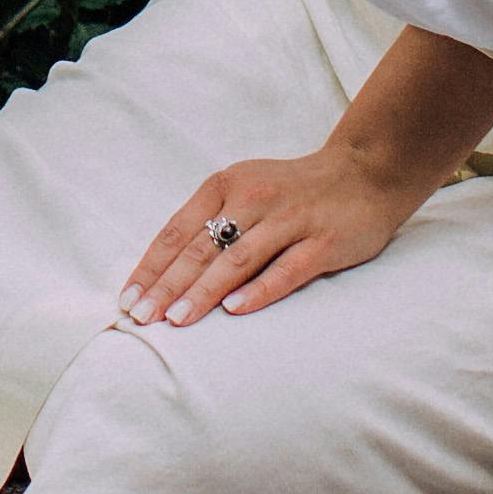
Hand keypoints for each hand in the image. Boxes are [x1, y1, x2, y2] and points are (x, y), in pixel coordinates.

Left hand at [120, 135, 438, 325]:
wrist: (365, 173)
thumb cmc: (293, 192)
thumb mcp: (245, 192)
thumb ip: (210, 222)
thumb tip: (163, 272)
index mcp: (226, 185)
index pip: (177, 231)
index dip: (151, 267)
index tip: (127, 300)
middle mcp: (253, 198)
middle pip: (201, 248)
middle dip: (167, 286)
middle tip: (142, 318)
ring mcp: (289, 219)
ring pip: (237, 259)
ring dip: (203, 291)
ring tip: (177, 319)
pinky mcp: (322, 241)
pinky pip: (286, 270)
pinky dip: (258, 290)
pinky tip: (235, 310)